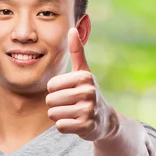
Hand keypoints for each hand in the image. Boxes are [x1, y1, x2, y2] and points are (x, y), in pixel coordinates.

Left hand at [45, 27, 115, 141]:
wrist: (104, 119)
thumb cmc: (88, 92)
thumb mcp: (84, 72)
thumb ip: (77, 52)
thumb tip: (72, 29)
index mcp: (84, 77)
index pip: (51, 86)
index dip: (55, 91)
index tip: (68, 92)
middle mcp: (88, 92)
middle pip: (50, 100)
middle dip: (56, 104)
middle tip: (71, 104)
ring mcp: (88, 110)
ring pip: (53, 114)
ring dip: (60, 116)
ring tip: (73, 113)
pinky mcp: (86, 126)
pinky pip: (60, 126)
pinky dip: (64, 126)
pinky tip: (75, 122)